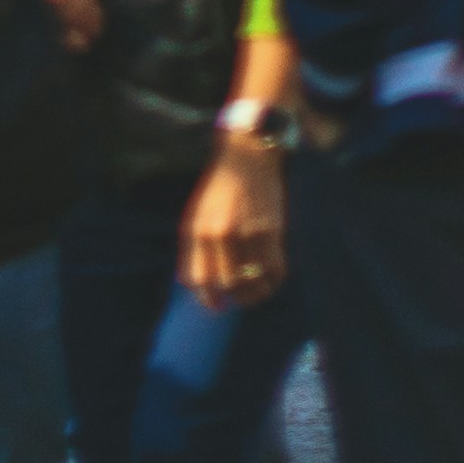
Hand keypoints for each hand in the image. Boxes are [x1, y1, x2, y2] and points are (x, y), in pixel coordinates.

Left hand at [184, 134, 287, 307]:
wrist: (247, 157)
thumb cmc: (219, 189)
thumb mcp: (196, 213)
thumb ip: (192, 247)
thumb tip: (188, 284)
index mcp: (199, 230)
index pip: (199, 279)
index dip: (207, 298)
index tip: (217, 305)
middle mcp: (221, 234)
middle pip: (228, 284)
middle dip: (235, 297)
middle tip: (241, 298)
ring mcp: (247, 233)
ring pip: (253, 281)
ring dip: (256, 294)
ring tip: (257, 293)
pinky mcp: (271, 230)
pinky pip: (275, 270)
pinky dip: (274, 282)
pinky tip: (271, 280)